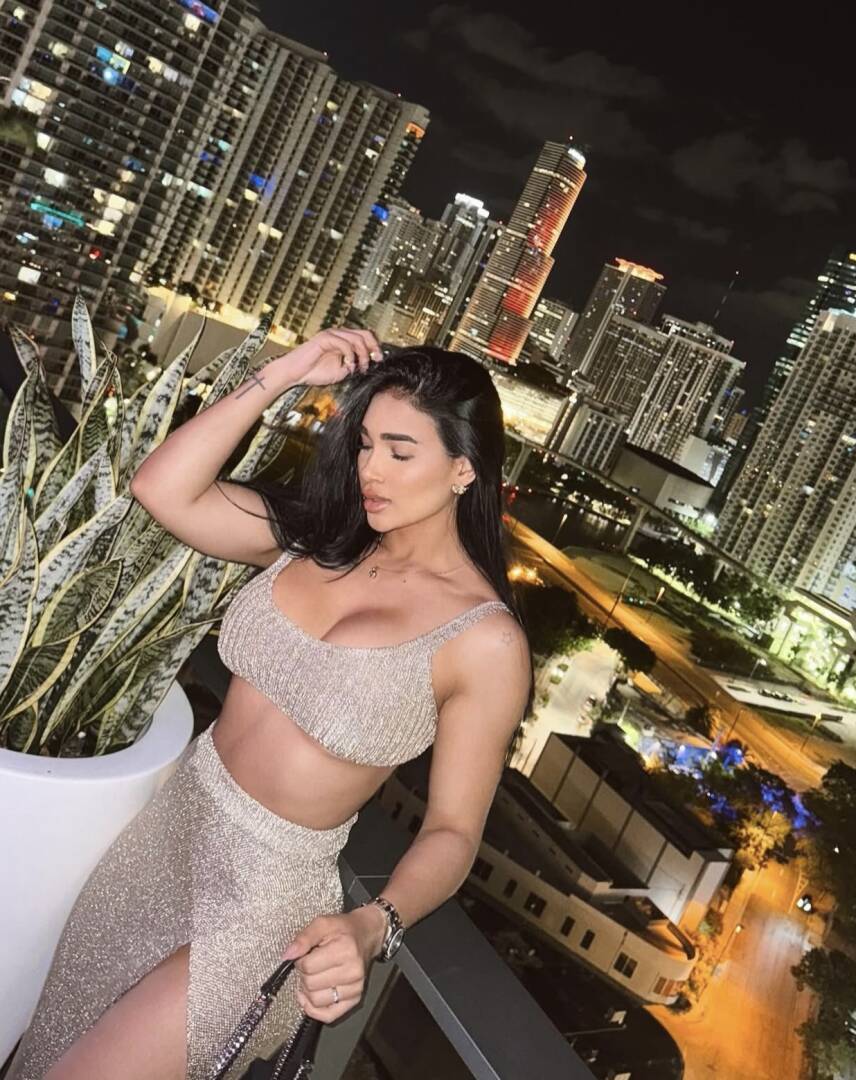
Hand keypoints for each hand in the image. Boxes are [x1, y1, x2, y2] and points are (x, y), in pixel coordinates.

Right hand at [276, 328, 383, 388]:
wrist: (295, 373)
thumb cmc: (314, 372)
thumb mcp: (341, 371)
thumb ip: (353, 366)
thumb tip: (367, 365)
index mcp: (343, 340)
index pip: (365, 336)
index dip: (375, 347)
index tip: (379, 360)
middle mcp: (339, 334)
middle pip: (365, 334)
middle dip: (373, 348)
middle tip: (374, 361)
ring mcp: (332, 334)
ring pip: (357, 338)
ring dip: (362, 355)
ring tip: (359, 367)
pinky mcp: (325, 338)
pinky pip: (344, 343)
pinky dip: (350, 355)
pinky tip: (348, 365)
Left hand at [281, 905, 386, 1021]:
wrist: (366, 935)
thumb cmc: (344, 930)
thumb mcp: (322, 923)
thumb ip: (304, 937)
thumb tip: (287, 955)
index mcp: (345, 950)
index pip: (308, 966)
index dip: (300, 960)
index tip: (305, 954)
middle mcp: (353, 971)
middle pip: (310, 985)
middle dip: (304, 974)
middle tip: (310, 964)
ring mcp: (355, 988)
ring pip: (316, 1001)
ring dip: (308, 991)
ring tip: (314, 977)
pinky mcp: (355, 1000)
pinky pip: (328, 1016)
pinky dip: (315, 1009)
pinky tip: (311, 997)